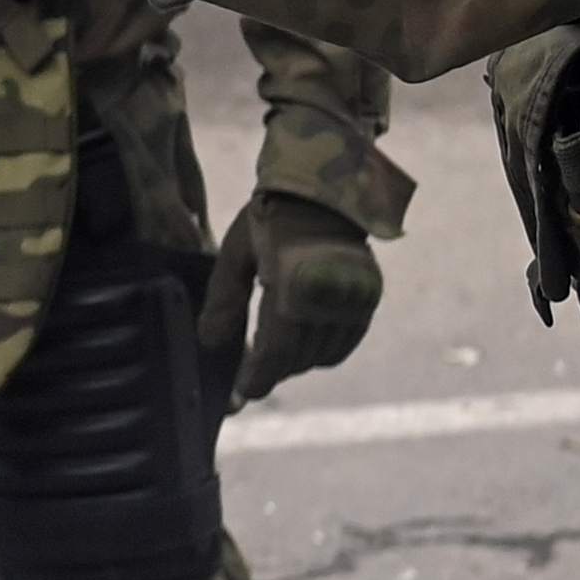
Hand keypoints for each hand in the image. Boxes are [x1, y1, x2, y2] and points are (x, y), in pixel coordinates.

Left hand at [203, 194, 382, 406]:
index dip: (258, 378)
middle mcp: (328, 300)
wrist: (326, 188)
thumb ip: (224, 301)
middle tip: (253, 368)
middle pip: (299, 358)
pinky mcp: (369, 298)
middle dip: (273, 369)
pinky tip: (305, 342)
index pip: (276, 353)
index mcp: (291, 289)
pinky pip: (346, 342)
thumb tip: (210, 344)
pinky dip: (324, 351)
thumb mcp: (237, 254)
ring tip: (276, 351)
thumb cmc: (272, 218)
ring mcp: (352, 301)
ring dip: (297, 361)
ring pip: (322, 355)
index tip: (243, 391)